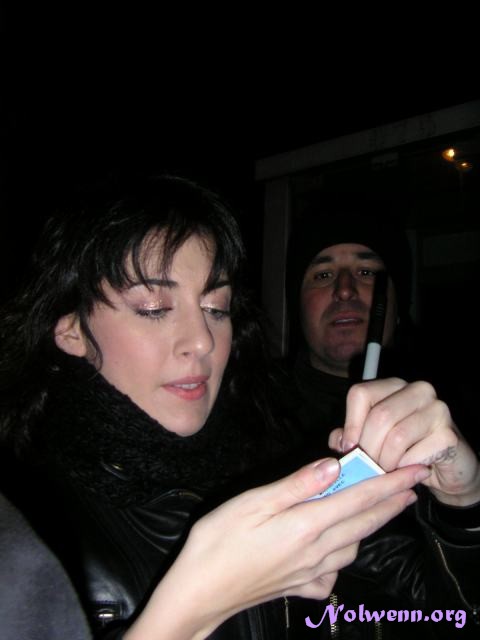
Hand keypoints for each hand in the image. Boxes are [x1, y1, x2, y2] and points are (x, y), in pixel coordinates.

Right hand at [125, 457, 427, 639]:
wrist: (199, 593)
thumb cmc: (218, 542)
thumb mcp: (253, 503)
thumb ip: (296, 484)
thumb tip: (333, 466)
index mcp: (306, 525)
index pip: (359, 499)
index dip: (389, 484)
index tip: (412, 471)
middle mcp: (316, 551)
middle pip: (363, 523)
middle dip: (391, 503)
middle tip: (411, 487)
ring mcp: (310, 573)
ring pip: (353, 547)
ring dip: (373, 526)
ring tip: (382, 509)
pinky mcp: (299, 586)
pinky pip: (334, 573)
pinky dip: (345, 556)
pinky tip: (340, 550)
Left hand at [328, 378, 479, 506]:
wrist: (448, 467)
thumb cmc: (405, 450)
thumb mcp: (373, 440)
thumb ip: (351, 437)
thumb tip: (337, 441)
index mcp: (394, 386)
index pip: (361, 393)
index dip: (350, 423)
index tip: (348, 447)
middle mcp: (417, 390)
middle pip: (379, 416)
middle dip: (368, 448)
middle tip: (366, 467)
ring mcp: (437, 409)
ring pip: (396, 437)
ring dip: (385, 461)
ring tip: (383, 472)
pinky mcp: (448, 434)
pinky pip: (415, 455)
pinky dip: (404, 469)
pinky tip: (406, 472)